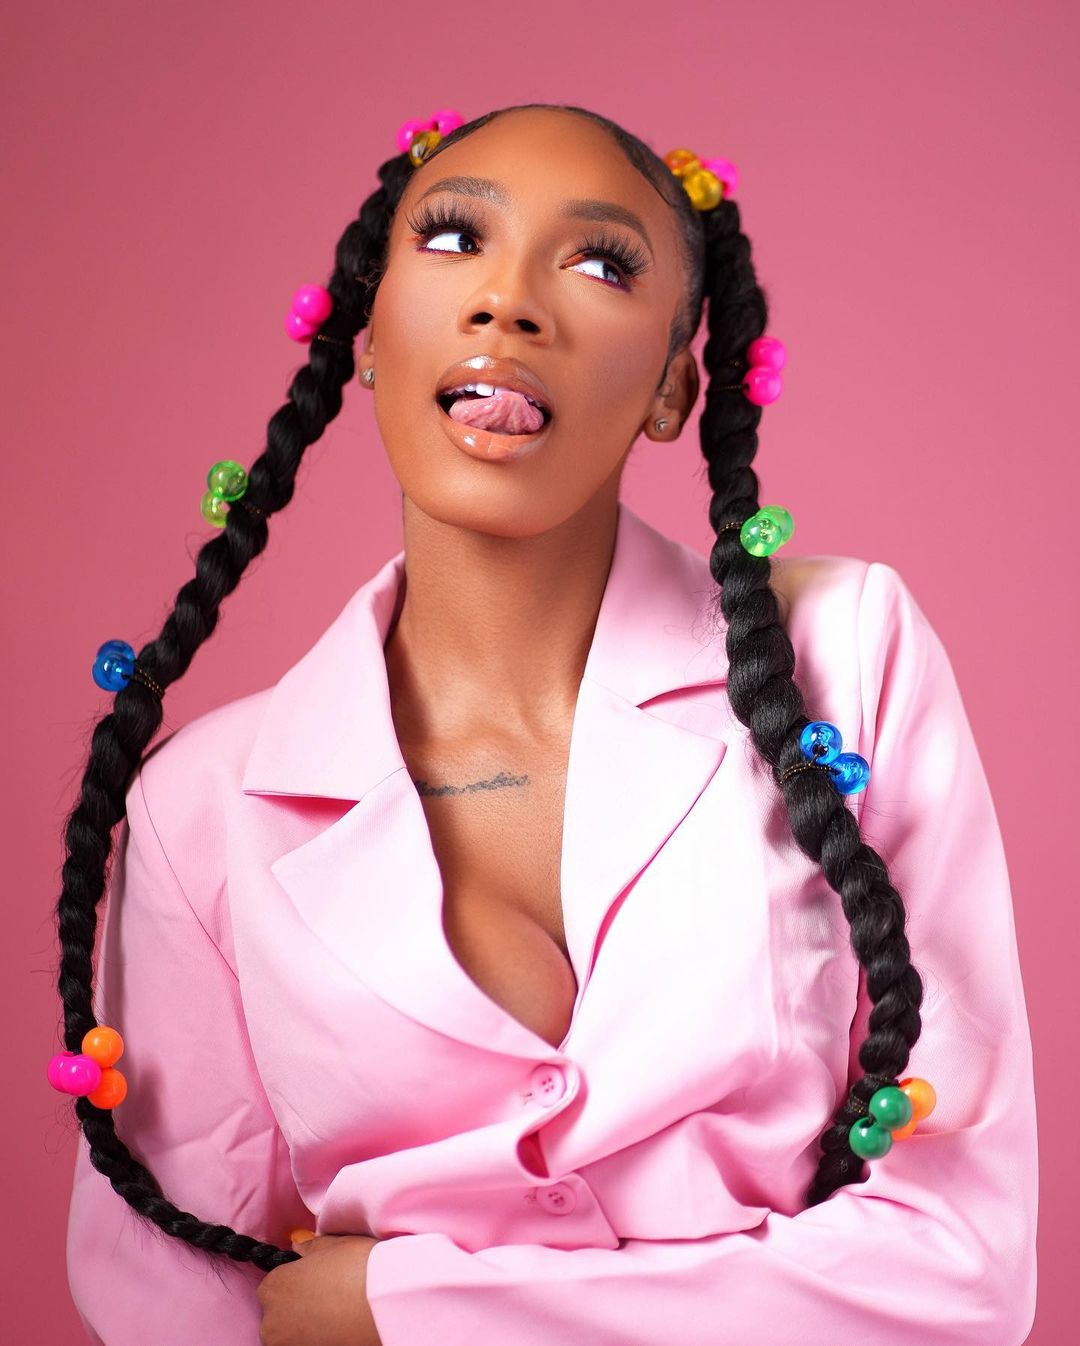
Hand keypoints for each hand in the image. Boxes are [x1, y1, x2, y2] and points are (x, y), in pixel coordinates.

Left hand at [257, 1232, 382, 1345]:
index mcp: (274, 1287)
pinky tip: (339, 1330)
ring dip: (306, 1329)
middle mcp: (272, 1322)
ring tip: (335, 1317)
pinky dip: (319, 1340)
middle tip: (328, 1299)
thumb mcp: (335, 1245)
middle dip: (297, 1308)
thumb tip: (299, 1247)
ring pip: (290, 1336)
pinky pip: (307, 1345)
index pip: (273, 1286)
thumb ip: (310, 1248)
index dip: (295, 1282)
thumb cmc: (360, 1268)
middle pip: (278, 1315)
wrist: (385, 1305)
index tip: (314, 1282)